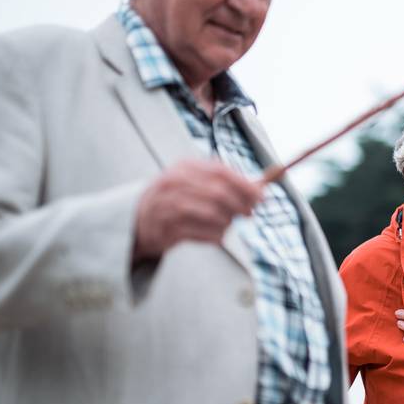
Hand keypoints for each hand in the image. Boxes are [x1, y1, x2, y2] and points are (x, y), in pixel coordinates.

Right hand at [133, 159, 262, 260]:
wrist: (140, 219)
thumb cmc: (178, 199)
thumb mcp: (198, 183)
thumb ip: (228, 183)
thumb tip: (263, 186)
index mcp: (185, 167)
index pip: (221, 172)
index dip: (245, 185)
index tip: (262, 196)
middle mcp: (174, 183)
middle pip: (218, 193)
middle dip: (240, 204)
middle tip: (250, 213)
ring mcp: (167, 206)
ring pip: (211, 214)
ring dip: (227, 222)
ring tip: (229, 223)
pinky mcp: (166, 229)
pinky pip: (201, 234)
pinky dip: (215, 236)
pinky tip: (218, 235)